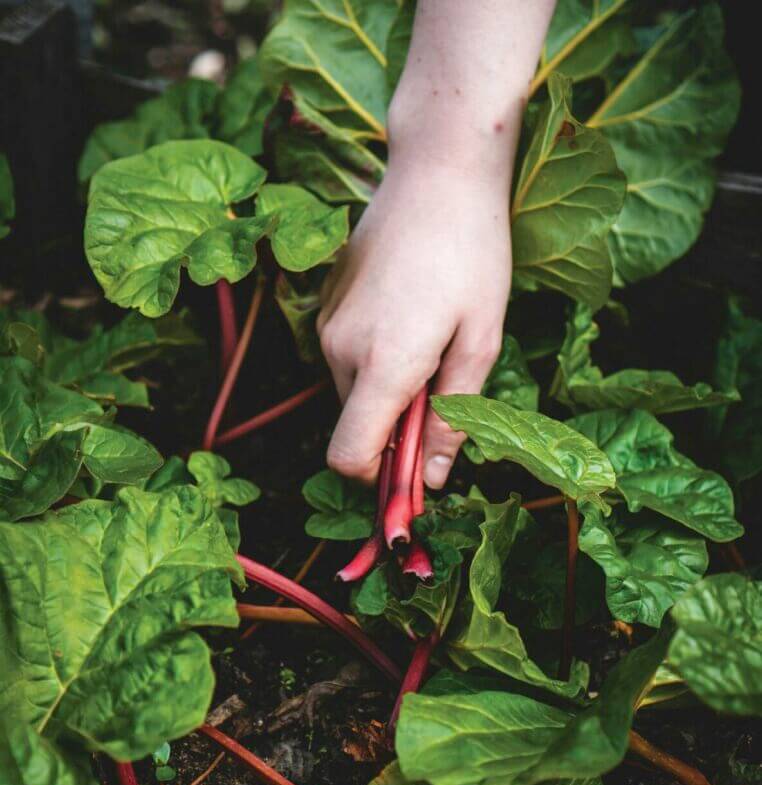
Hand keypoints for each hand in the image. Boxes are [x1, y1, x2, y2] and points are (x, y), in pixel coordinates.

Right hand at [318, 153, 510, 488]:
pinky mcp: (326, 303)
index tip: (416, 471)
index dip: (380, 479)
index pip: (349, 457)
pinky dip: (378, 359)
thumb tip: (435, 479)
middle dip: (397, 426)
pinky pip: (347, 357)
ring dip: (391, 389)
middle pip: (357, 425)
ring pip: (354, 391)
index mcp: (383, 364)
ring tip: (434, 339)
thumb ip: (454, 417)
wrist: (437, 168)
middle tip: (447, 382)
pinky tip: (413, 314)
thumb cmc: (473, 253)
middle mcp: (340, 349)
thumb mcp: (480, 341)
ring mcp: (327, 324)